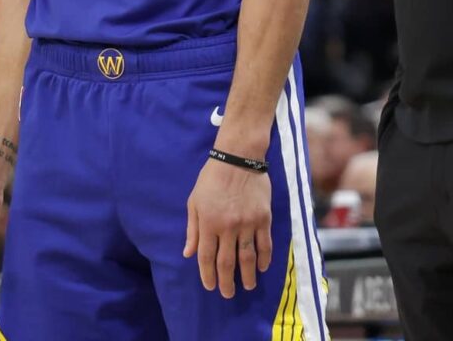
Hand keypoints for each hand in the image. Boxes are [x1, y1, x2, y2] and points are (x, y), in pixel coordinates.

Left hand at [183, 158, 271, 298]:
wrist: (238, 158)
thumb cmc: (212, 178)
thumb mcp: (194, 202)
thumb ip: (192, 229)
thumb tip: (188, 253)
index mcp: (208, 223)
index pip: (207, 257)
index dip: (207, 275)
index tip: (210, 287)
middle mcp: (227, 227)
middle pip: (226, 262)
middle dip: (226, 282)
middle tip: (228, 294)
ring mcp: (247, 223)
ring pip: (247, 257)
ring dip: (247, 276)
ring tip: (247, 287)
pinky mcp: (263, 218)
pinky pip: (265, 244)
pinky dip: (264, 259)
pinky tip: (262, 268)